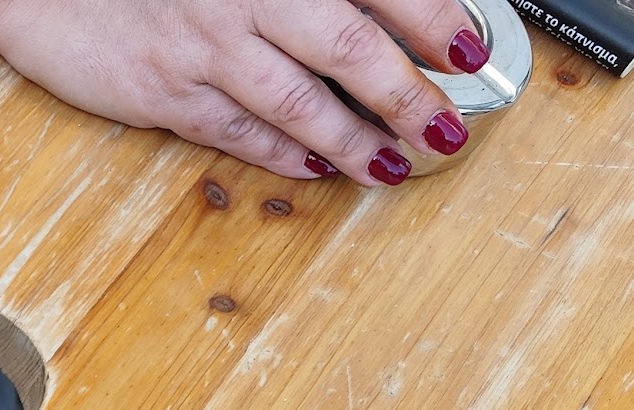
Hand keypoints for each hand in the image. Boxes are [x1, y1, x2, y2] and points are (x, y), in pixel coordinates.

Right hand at [0, 0, 485, 184]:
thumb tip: (368, 25)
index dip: (429, 17)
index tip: (470, 48)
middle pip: (349, 44)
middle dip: (406, 91)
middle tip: (447, 125)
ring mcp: (204, 49)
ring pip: (298, 99)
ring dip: (353, 138)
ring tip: (393, 164)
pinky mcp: (163, 93)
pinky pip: (234, 130)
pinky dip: (279, 153)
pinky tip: (314, 168)